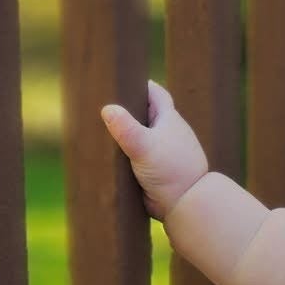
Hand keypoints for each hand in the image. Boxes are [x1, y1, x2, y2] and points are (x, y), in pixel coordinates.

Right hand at [100, 80, 208, 220]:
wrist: (186, 204)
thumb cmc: (171, 171)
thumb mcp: (144, 146)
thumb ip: (126, 128)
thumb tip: (108, 108)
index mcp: (169, 119)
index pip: (155, 93)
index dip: (140, 85)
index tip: (121, 80)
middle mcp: (167, 133)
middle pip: (145, 113)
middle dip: (128, 109)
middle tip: (102, 104)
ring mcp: (162, 151)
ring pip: (141, 136)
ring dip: (126, 134)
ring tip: (99, 128)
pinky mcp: (155, 169)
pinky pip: (138, 156)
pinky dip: (127, 153)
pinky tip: (110, 154)